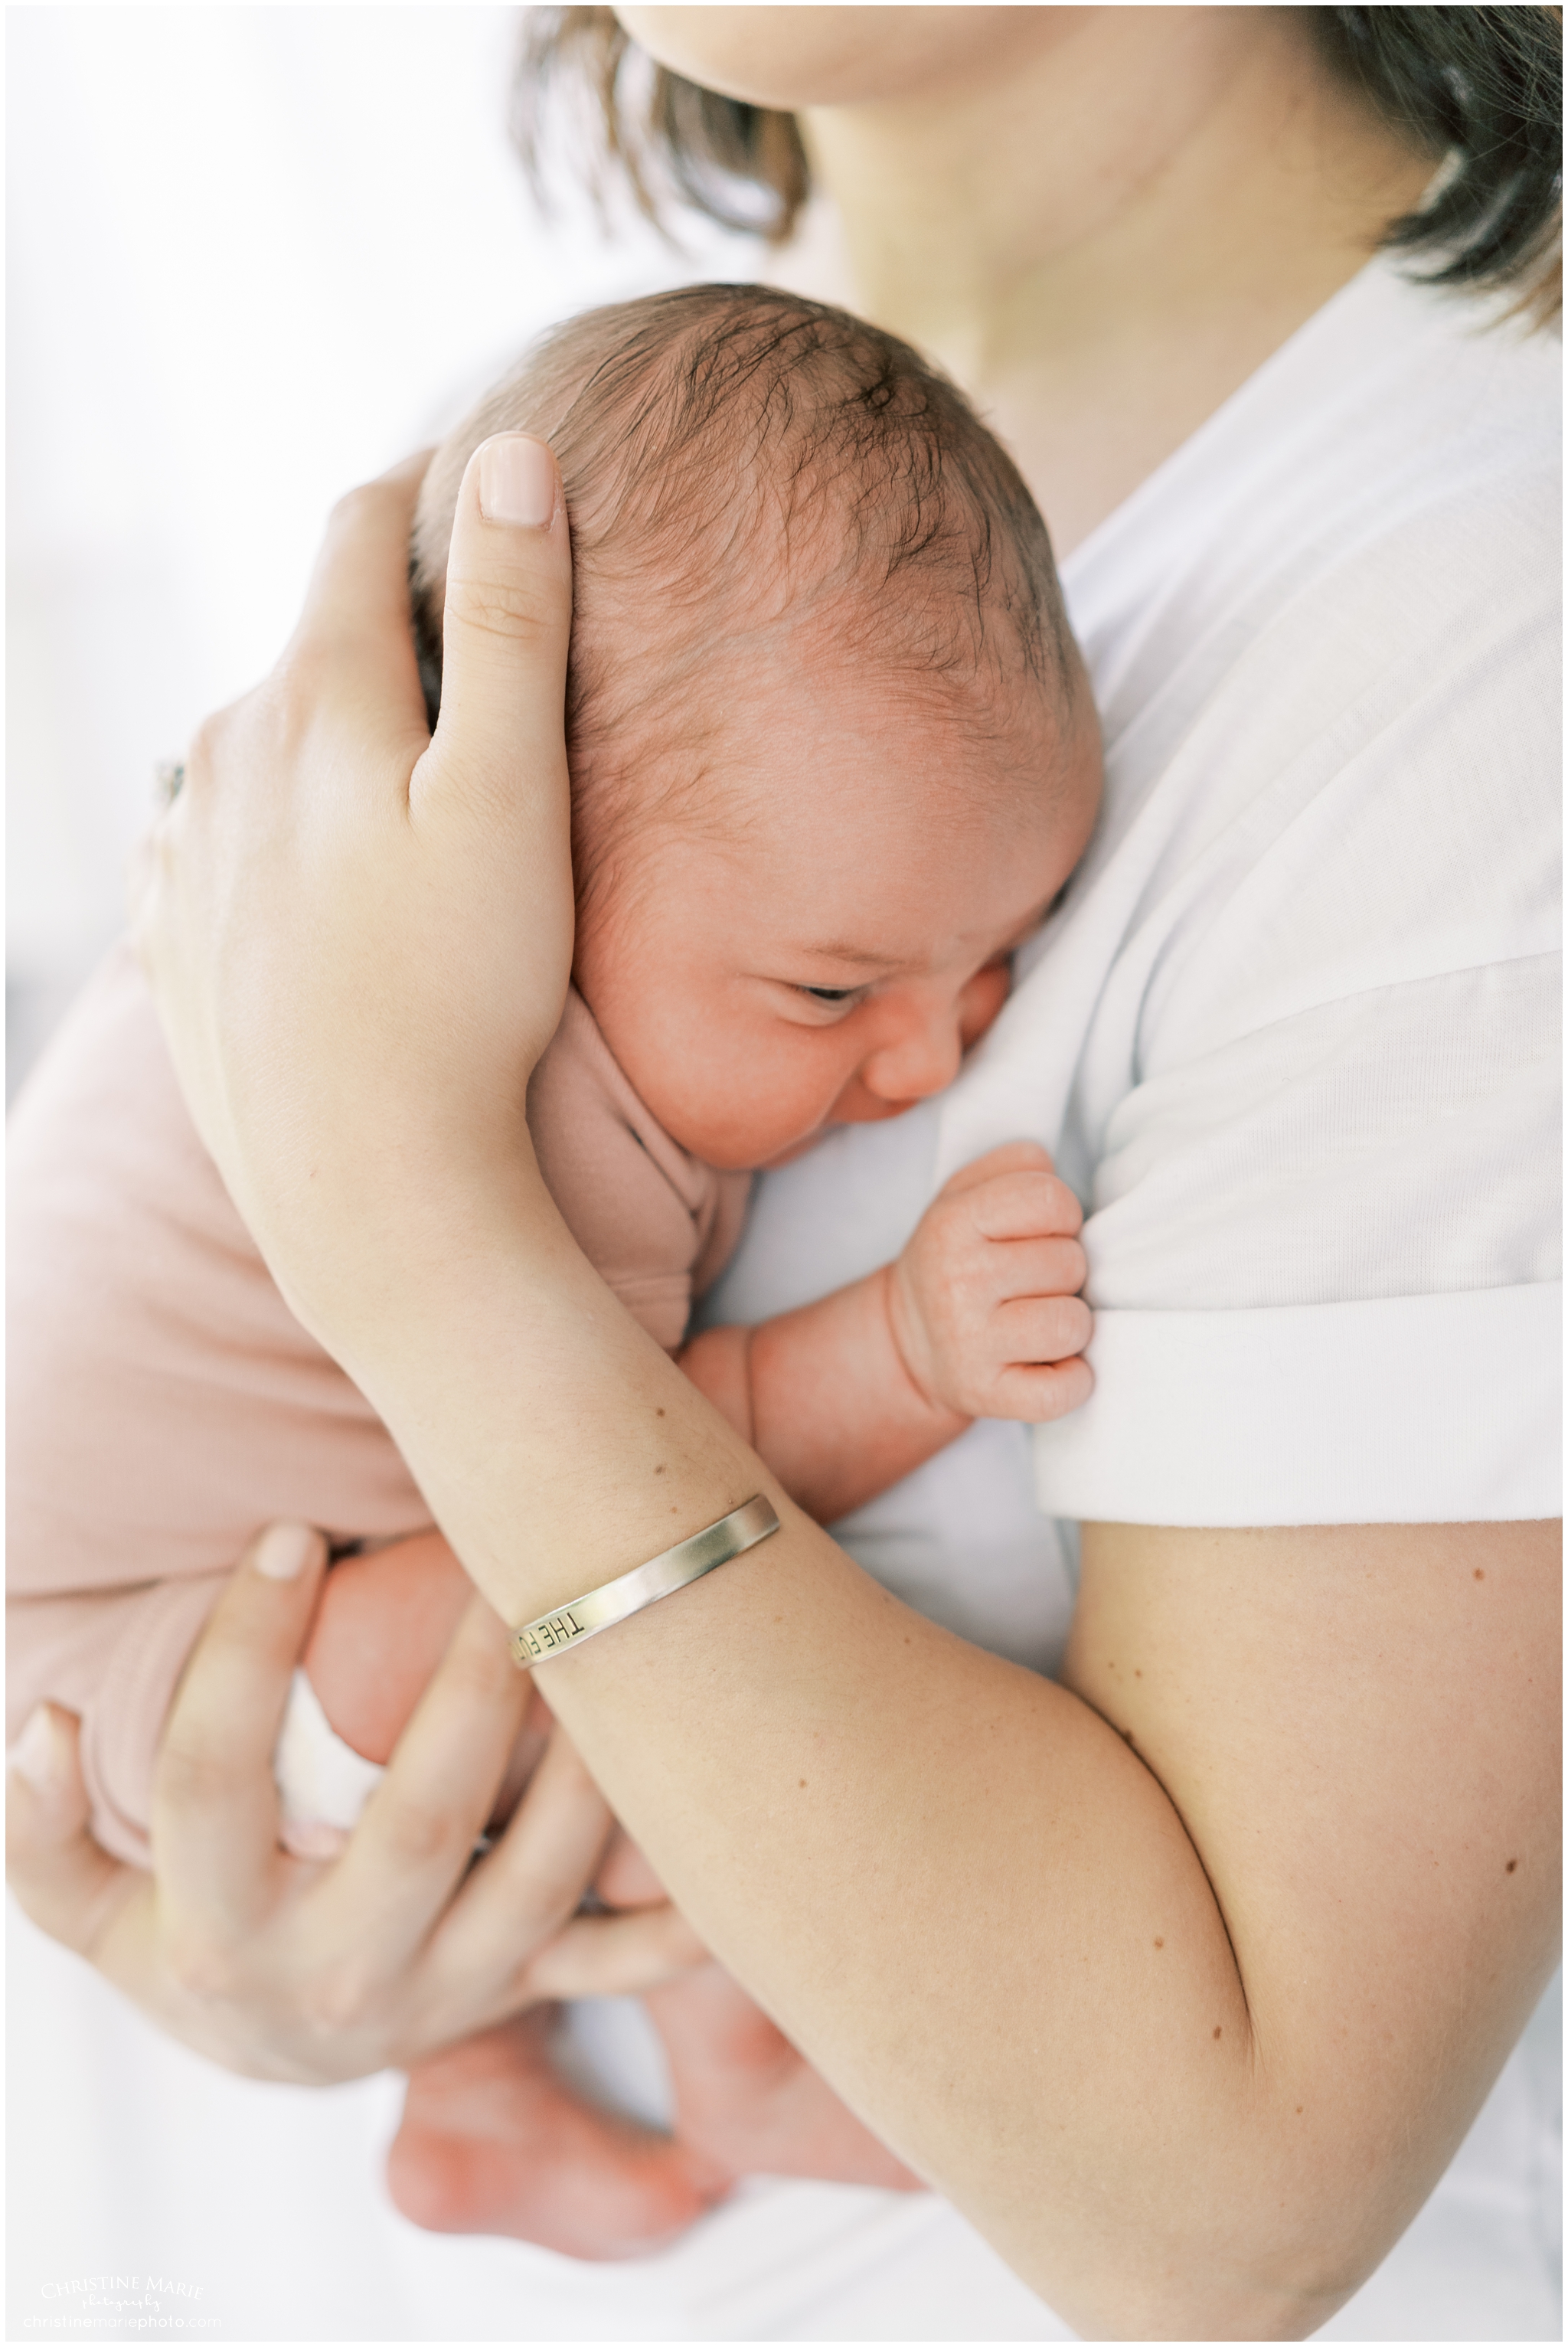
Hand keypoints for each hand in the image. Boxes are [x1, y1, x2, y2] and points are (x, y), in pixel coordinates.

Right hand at [5, 1524, 705, 2084]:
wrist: (270, 2061)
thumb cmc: (183, 1939)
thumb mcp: (87, 1907)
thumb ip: (39, 1826)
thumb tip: (38, 1720)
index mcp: (214, 1933)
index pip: (214, 1777)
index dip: (243, 1650)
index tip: (288, 1535)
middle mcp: (337, 1976)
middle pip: (418, 1818)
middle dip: (473, 1681)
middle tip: (505, 1554)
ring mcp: (444, 1995)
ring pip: (542, 1876)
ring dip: (590, 1755)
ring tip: (612, 1625)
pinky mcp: (519, 1999)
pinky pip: (616, 1964)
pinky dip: (680, 1914)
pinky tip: (723, 1823)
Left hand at [129, 437, 574, 1349]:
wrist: (367, 1187)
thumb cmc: (463, 993)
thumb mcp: (515, 793)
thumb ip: (512, 619)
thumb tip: (512, 459)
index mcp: (314, 696)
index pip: (358, 532)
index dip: (425, 493)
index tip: (478, 489)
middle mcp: (222, 753)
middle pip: (311, 642)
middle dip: (387, 633)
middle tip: (476, 671)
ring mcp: (182, 851)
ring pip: (261, 745)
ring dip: (330, 739)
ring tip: (407, 799)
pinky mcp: (169, 939)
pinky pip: (218, 841)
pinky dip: (276, 831)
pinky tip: (328, 885)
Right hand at [886, 1141, 1092, 1420]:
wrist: (906, 1340)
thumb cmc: (957, 1259)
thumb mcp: (965, 1193)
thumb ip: (1015, 1165)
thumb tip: (1055, 1171)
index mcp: (952, 1223)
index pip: (1051, 1199)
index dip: (1062, 1215)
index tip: (1042, 1233)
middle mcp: (957, 1282)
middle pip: (1070, 1262)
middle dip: (1065, 1271)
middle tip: (1033, 1282)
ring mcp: (970, 1343)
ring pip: (1073, 1324)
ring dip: (1070, 1323)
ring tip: (1040, 1320)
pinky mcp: (987, 1395)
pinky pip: (1065, 1389)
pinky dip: (1074, 1380)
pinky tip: (1052, 1365)